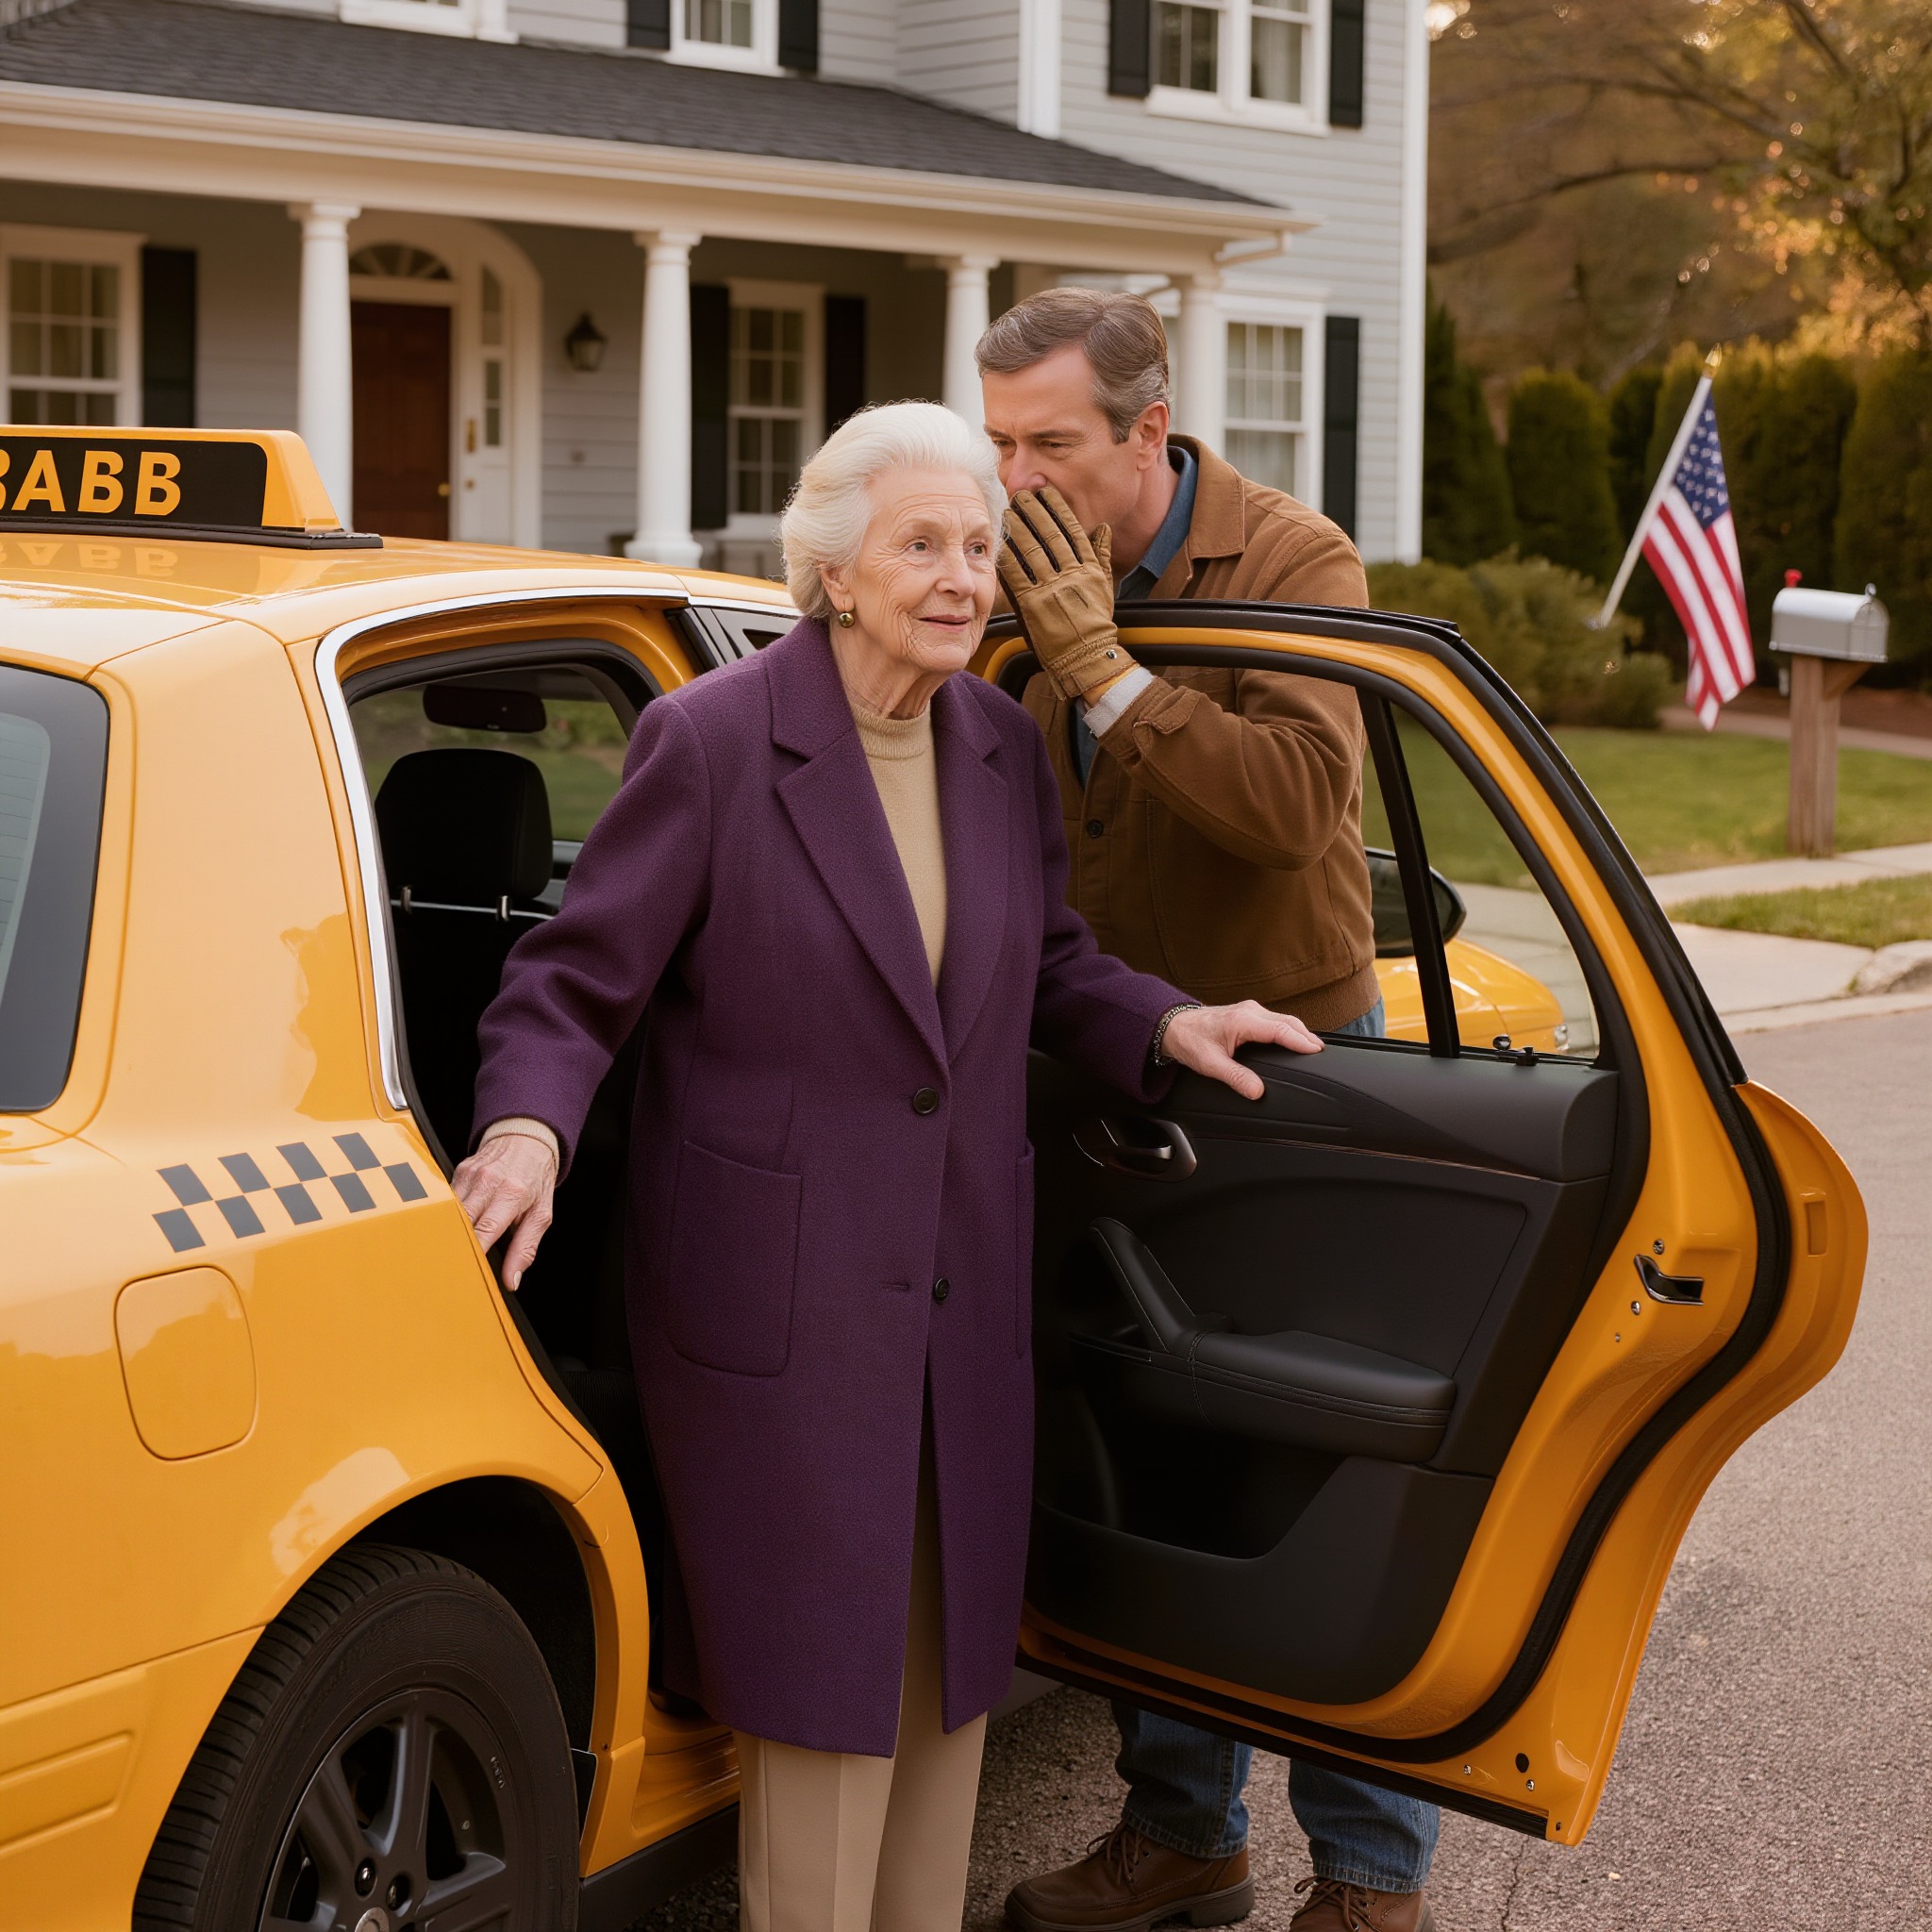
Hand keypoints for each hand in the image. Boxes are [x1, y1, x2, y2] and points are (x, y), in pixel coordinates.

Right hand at [451, 1132, 556, 1289]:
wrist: (528, 1139)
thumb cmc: (536, 1178)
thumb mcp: (541, 1214)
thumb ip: (526, 1249)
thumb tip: (512, 1280)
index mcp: (512, 1193)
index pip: (485, 1230)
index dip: (472, 1252)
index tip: (466, 1272)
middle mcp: (488, 1182)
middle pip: (460, 1222)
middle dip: (454, 1246)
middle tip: (450, 1270)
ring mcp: (470, 1175)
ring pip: (448, 1212)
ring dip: (447, 1233)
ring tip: (446, 1253)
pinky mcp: (457, 1171)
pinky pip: (445, 1201)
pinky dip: (446, 1217)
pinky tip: (449, 1228)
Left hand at [998, 486, 1134, 701]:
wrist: (1087, 657)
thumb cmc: (1096, 624)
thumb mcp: (1105, 587)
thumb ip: (1103, 556)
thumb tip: (1103, 528)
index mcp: (1090, 569)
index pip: (1072, 531)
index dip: (1058, 509)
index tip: (1047, 493)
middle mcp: (1072, 575)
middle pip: (1051, 535)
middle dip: (1036, 512)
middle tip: (1022, 495)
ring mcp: (1053, 590)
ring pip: (1034, 551)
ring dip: (1020, 528)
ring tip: (1009, 512)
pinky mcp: (1034, 605)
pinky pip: (1017, 575)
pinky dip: (1008, 557)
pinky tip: (1000, 543)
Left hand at [1160, 1001, 1322, 1100]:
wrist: (1172, 1025)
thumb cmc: (1189, 1041)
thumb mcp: (1210, 1064)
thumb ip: (1236, 1078)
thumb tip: (1257, 1092)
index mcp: (1243, 1022)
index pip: (1281, 1030)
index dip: (1301, 1041)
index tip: (1316, 1051)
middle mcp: (1249, 1011)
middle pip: (1288, 1022)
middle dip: (1307, 1036)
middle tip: (1322, 1052)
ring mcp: (1249, 1010)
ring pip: (1283, 1018)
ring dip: (1299, 1031)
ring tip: (1313, 1046)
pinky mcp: (1248, 1012)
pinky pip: (1275, 1019)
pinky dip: (1288, 1028)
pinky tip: (1293, 1038)